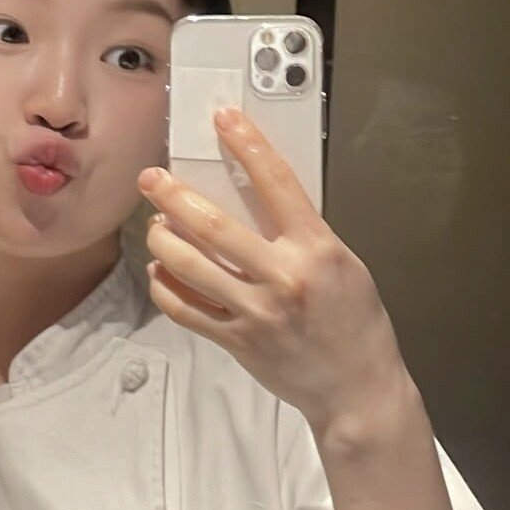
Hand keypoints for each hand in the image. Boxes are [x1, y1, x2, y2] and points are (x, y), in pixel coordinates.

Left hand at [139, 107, 405, 428]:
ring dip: (161, 239)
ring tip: (154, 225)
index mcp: (317, 249)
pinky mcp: (236, 340)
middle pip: (213, 224)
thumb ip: (303, 235)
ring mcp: (255, 312)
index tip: (224, 119)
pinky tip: (160, 271)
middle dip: (173, 195)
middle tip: (152, 178)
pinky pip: (184, 308)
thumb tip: (256, 202)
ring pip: (189, 266)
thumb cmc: (356, 324)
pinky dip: (164, 286)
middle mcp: (283, 278)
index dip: (247, 144)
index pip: (277, 182)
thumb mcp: (344, 264)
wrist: (357, 390)